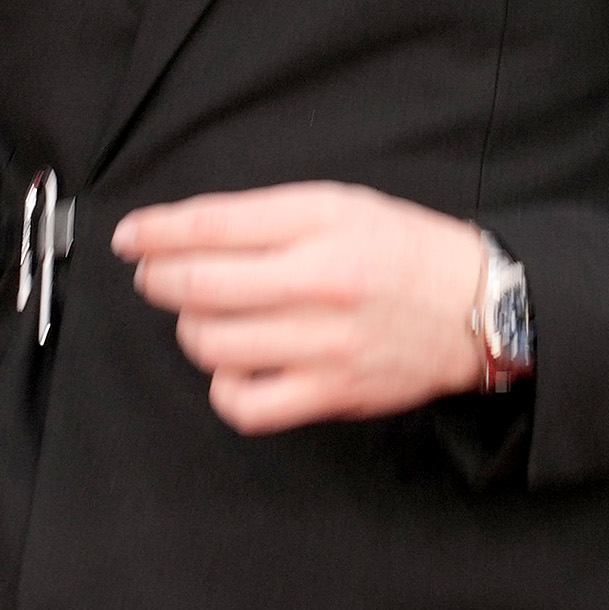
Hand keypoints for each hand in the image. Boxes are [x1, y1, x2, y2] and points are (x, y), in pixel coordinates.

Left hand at [110, 183, 488, 433]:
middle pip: (199, 285)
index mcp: (320, 225)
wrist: (478, 306)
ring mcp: (324, 344)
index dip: (155, 231)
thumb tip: (188, 233)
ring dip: (190, 329)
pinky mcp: (332, 393)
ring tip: (203, 317)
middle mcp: (320, 282)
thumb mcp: (340, 205)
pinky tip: (233, 366)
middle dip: (158, 279)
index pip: (211, 225)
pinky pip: (246, 403)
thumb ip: (266, 217)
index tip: (130, 237)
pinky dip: (224, 386)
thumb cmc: (405, 253)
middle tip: (153, 275)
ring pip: (213, 343)